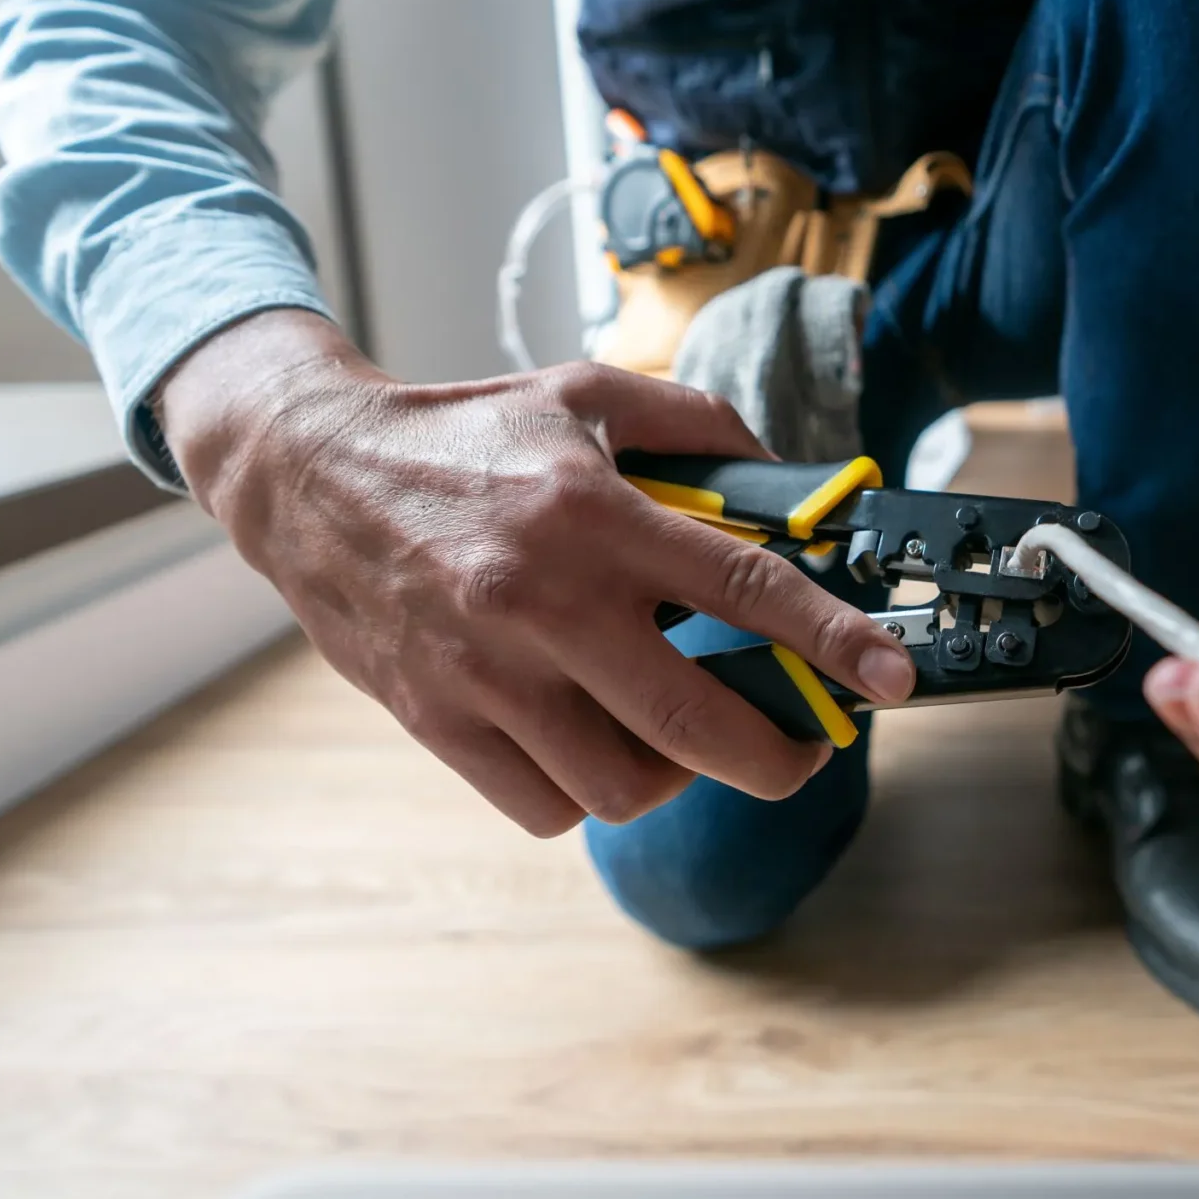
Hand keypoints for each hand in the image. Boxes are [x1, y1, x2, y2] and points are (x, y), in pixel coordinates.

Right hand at [158, 310, 914, 836]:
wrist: (306, 472)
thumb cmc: (459, 435)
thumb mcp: (581, 392)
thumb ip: (693, 424)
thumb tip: (780, 473)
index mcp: (593, 516)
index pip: (744, 589)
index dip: (832, 642)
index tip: (892, 679)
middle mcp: (545, 602)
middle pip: (697, 725)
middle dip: (780, 756)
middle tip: (803, 748)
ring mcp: (487, 674)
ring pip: (622, 785)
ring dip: (673, 773)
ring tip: (675, 731)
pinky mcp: (438, 722)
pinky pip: (545, 806)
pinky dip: (584, 792)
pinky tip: (590, 740)